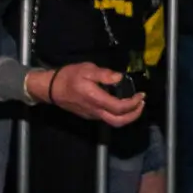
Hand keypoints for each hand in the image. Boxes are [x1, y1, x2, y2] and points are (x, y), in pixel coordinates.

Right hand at [30, 63, 146, 126]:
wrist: (50, 89)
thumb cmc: (68, 77)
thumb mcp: (86, 69)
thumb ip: (104, 74)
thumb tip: (119, 77)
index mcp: (96, 99)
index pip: (119, 108)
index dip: (133, 103)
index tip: (141, 95)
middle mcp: (95, 111)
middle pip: (119, 121)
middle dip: (134, 115)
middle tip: (141, 104)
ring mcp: (92, 115)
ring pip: (113, 122)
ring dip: (127, 116)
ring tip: (135, 104)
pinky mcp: (89, 115)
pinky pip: (107, 118)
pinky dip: (118, 114)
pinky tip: (121, 104)